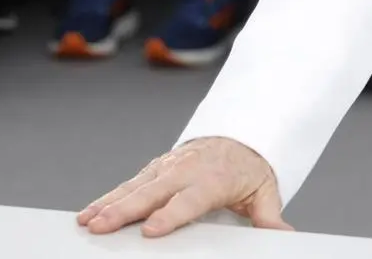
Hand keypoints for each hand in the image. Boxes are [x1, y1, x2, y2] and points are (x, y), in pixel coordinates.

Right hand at [80, 137, 287, 237]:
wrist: (239, 136)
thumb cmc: (249, 169)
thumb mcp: (265, 190)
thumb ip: (269, 216)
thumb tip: (284, 236)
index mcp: (213, 179)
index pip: (190, 199)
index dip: (171, 214)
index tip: (151, 229)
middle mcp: (186, 171)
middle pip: (153, 193)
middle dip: (126, 210)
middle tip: (102, 225)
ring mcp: (167, 168)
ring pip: (135, 187)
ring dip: (109, 204)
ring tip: (88, 221)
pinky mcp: (155, 169)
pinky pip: (129, 184)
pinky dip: (107, 198)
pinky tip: (88, 213)